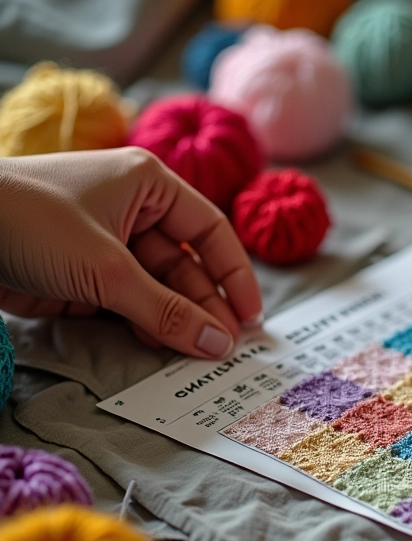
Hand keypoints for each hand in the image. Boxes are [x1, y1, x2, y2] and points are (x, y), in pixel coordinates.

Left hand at [0, 148, 261, 357]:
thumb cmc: (32, 223)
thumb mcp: (108, 269)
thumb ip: (167, 312)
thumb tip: (220, 345)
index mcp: (150, 186)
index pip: (209, 232)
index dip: (234, 275)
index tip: (250, 318)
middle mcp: (135, 212)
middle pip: (186, 266)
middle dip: (204, 306)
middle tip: (223, 349)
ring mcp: (109, 245)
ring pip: (158, 289)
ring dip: (175, 320)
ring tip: (196, 355)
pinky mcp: (86, 275)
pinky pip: (129, 303)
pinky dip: (144, 325)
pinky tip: (159, 347)